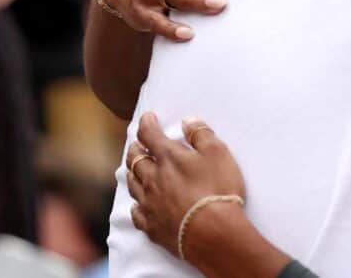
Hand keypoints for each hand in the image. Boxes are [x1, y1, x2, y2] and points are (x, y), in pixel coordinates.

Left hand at [127, 114, 245, 256]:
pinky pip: (137, 213)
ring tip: (133, 167)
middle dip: (135, 148)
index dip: (147, 123)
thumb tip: (188, 120)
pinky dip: (136, 205)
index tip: (148, 117)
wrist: (212, 232)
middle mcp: (153, 179)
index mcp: (168, 158)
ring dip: (132, 173)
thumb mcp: (218, 153)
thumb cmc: (217, 189)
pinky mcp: (152, 226)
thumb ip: (201, 134)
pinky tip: (138, 205)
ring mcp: (150, 204)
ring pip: (133, 184)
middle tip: (137, 143)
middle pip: (135, 160)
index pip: (150, 135)